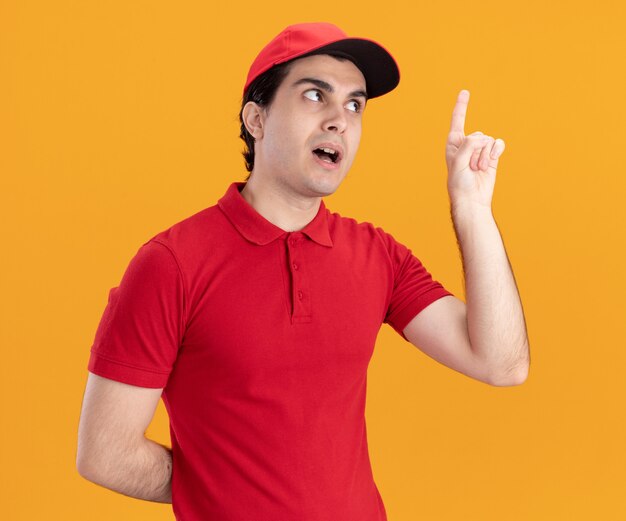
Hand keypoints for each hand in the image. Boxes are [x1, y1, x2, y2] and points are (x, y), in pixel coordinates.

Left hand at [445, 90, 504, 209]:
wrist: (472, 199)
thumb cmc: (459, 183)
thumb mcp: (458, 162)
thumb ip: (468, 145)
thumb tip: (483, 138)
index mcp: (453, 143)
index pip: (458, 120)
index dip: (461, 106)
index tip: (465, 92)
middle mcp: (467, 144)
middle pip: (478, 135)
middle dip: (476, 151)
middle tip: (470, 168)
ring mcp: (480, 150)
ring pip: (489, 141)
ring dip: (485, 156)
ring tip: (477, 170)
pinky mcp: (492, 156)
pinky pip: (498, 144)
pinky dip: (497, 151)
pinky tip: (492, 160)